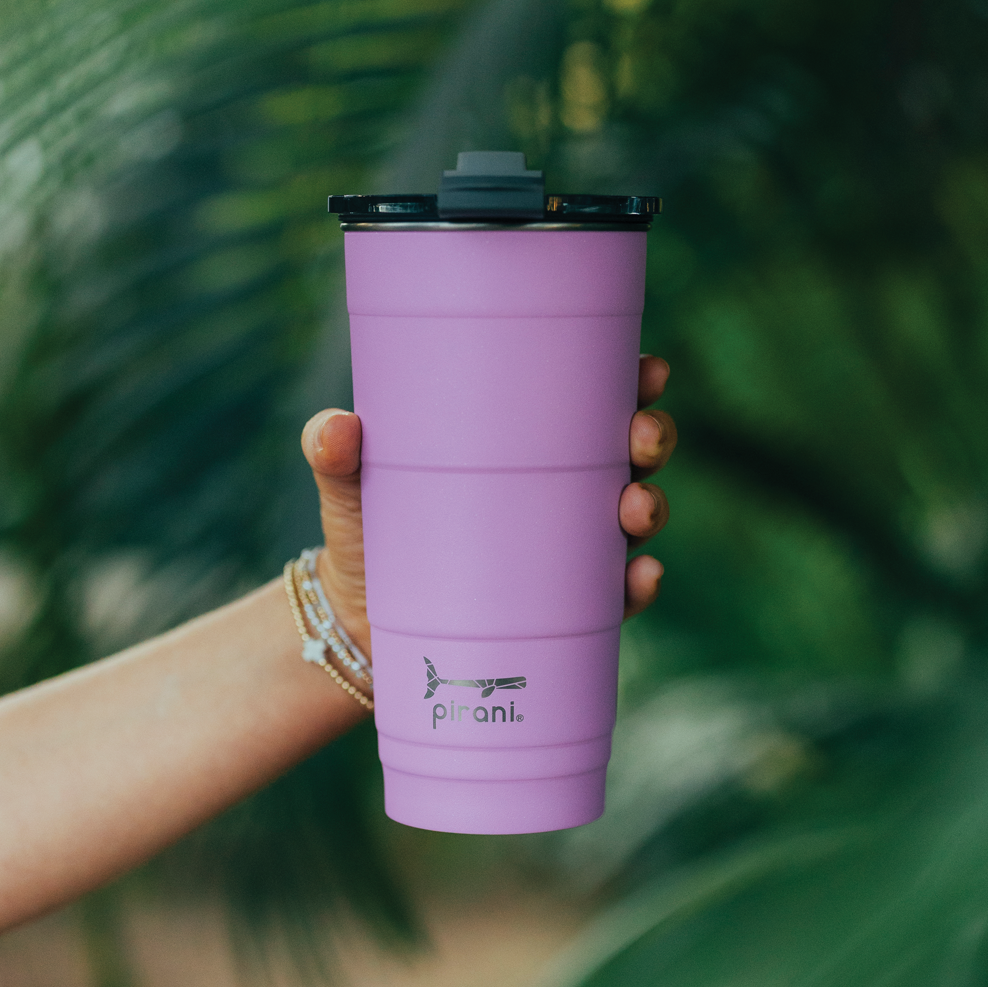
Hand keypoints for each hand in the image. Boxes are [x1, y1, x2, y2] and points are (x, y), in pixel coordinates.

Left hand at [301, 354, 676, 655]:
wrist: (360, 619)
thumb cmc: (366, 530)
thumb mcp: (353, 485)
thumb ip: (336, 453)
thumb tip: (335, 429)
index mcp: (522, 445)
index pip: (589, 402)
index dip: (632, 381)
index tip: (646, 367)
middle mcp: (556, 492)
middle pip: (628, 454)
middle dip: (651, 437)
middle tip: (638, 437)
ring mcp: (566, 550)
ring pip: (632, 518)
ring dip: (650, 508)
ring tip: (634, 508)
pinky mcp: (562, 606)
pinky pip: (615, 595)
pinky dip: (638, 586)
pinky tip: (641, 577)